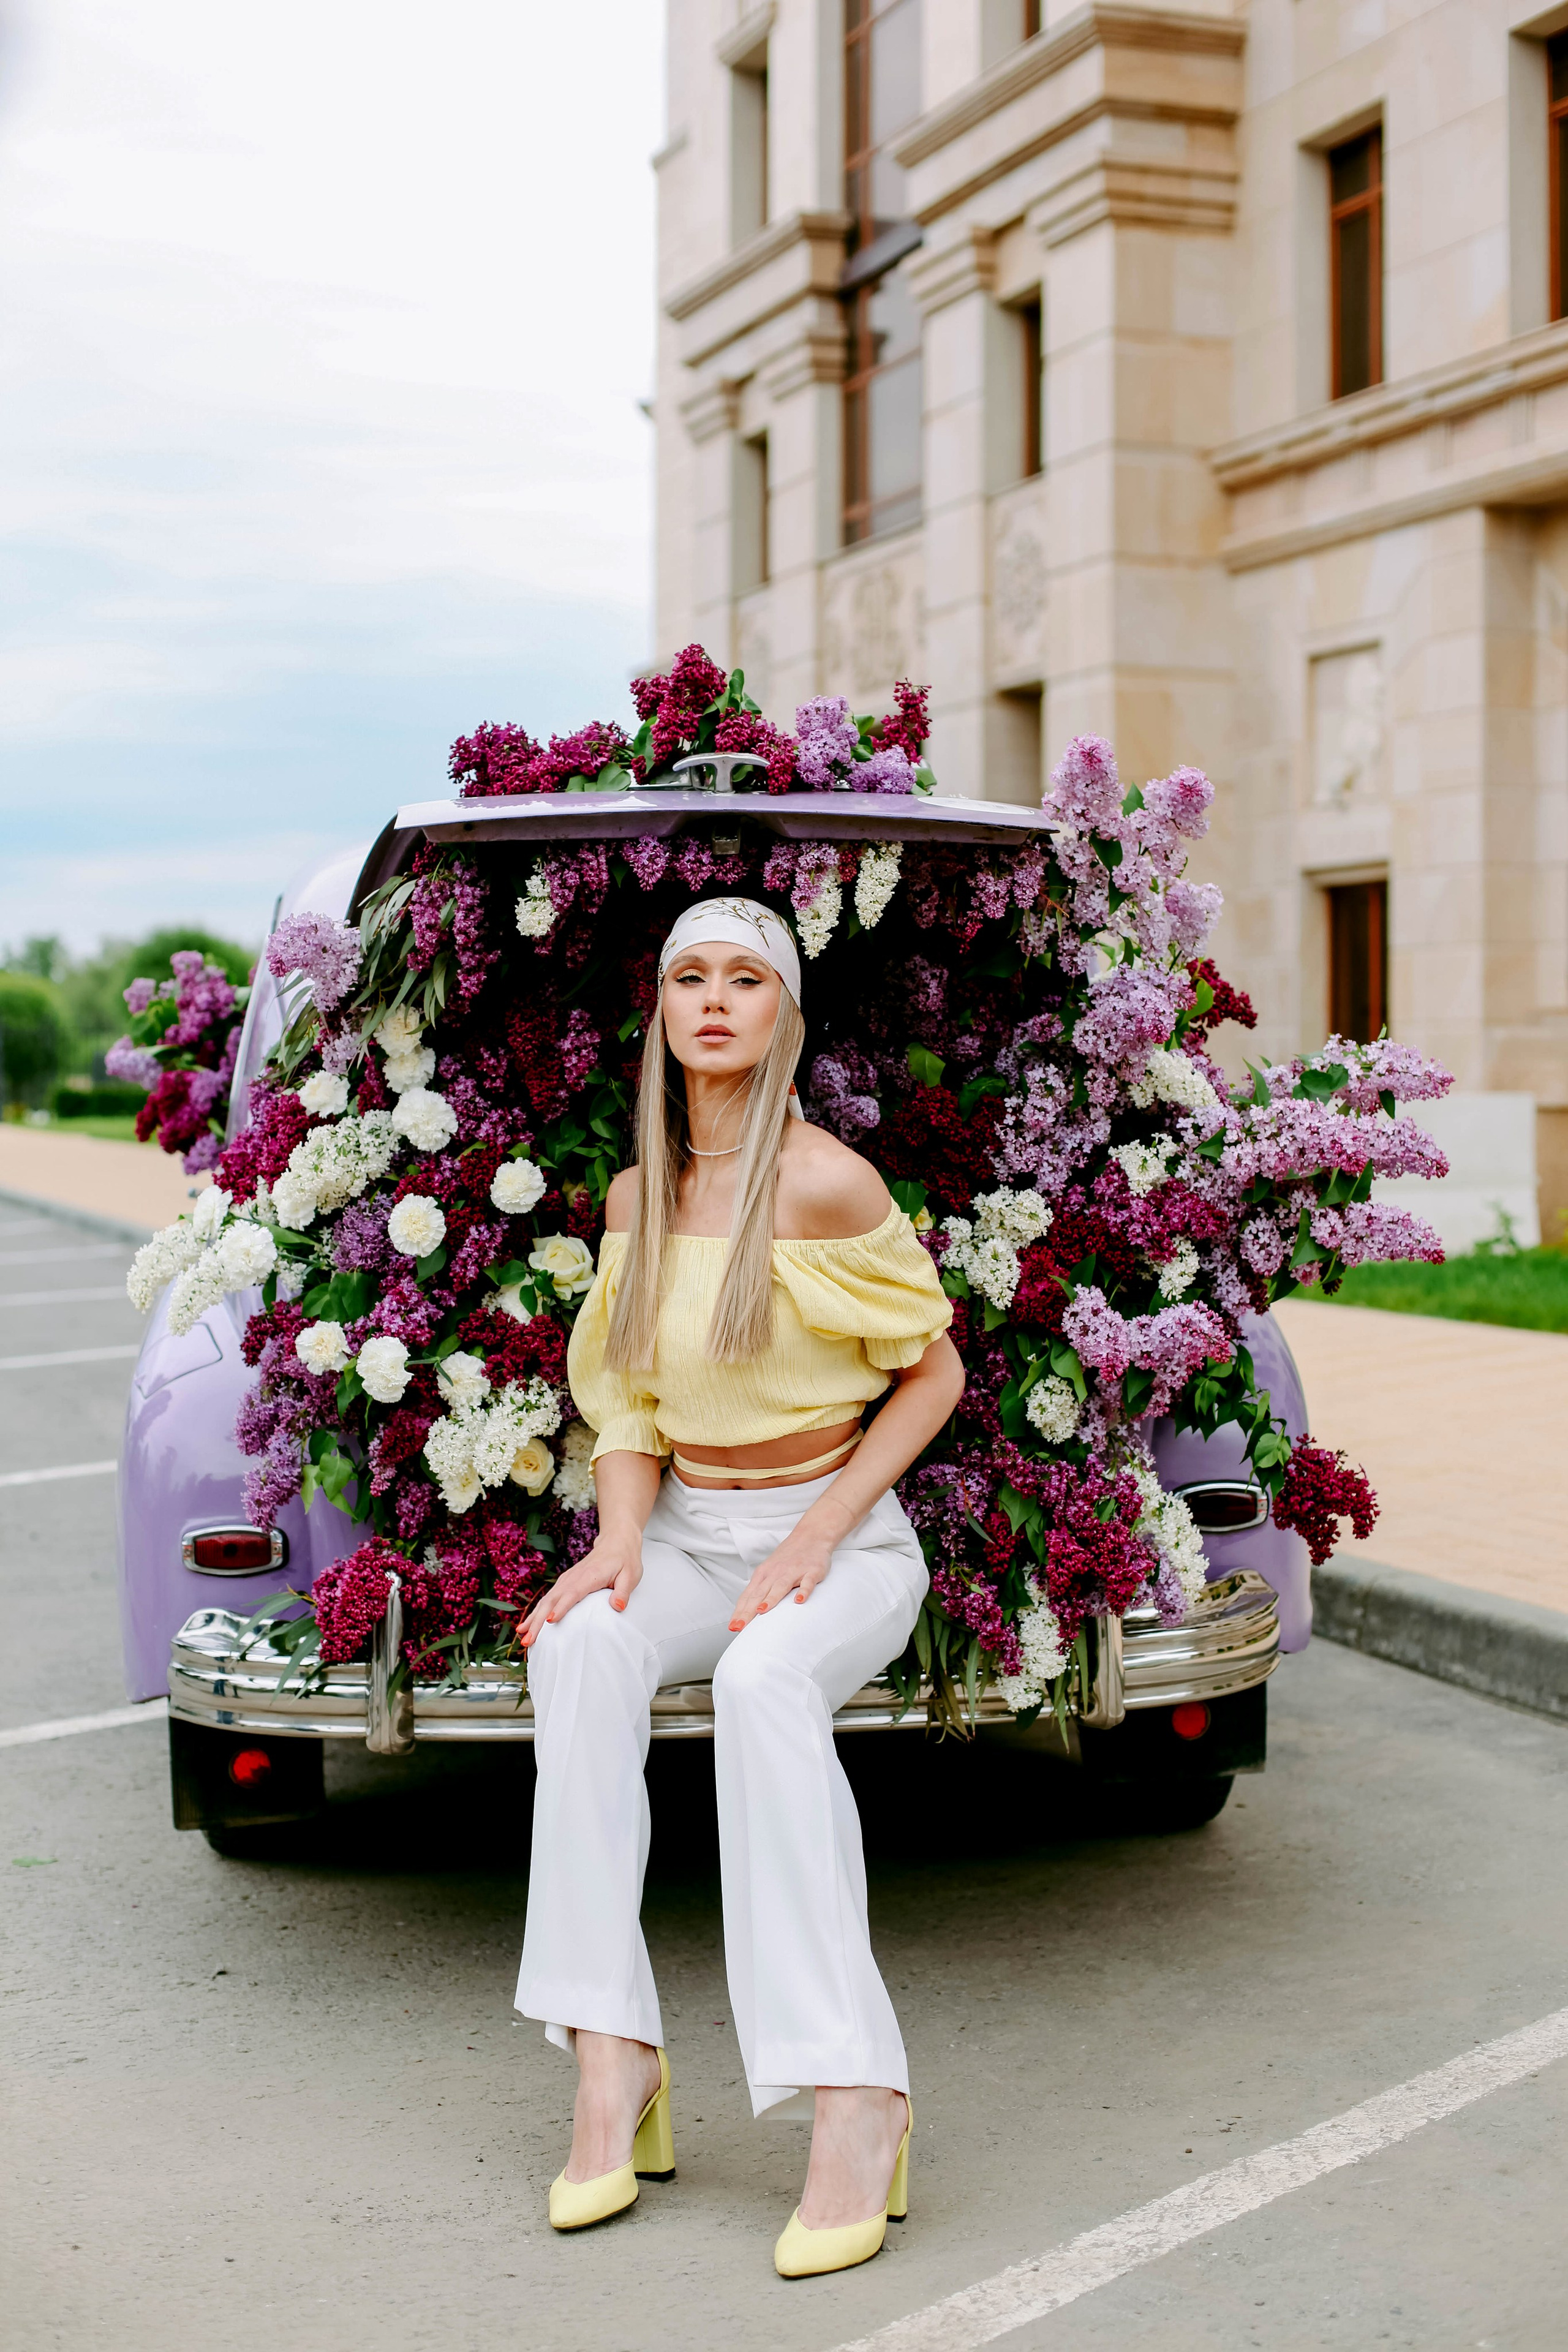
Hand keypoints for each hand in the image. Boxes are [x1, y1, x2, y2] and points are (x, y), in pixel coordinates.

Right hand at [520, 1528, 641, 1648]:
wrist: (615, 1543)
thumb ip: (623, 1591)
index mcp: (589, 1576)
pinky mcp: (564, 1584)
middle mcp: (573, 1578)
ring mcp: (566, 1580)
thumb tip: (617, 1606)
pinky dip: (535, 1613)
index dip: (561, 1607)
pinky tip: (526, 1626)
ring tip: (523, 1638)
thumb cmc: (624, 1561)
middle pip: (552, 1600)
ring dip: (533, 1619)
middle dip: (538, 1620)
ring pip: (545, 1601)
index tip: (550, 1621)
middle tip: (529, 1640)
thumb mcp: (631, 1575)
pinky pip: (547, 1600)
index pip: (572, 1593)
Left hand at [727, 1523, 836, 1630]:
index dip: (740, 1612)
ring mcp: (794, 1571)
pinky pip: (807, 1582)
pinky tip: (799, 1601)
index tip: (733, 1627)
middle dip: (748, 1611)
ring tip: (761, 1611)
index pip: (749, 1596)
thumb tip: (748, 1611)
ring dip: (770, 1599)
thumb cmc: (788, 1557)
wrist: (810, 1535)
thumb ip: (761, 1589)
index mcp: (764, 1574)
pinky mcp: (812, 1571)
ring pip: (780, 1586)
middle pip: (760, 1594)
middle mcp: (776, 1573)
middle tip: (740, 1626)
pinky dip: (803, 1591)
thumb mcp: (770, 1571)